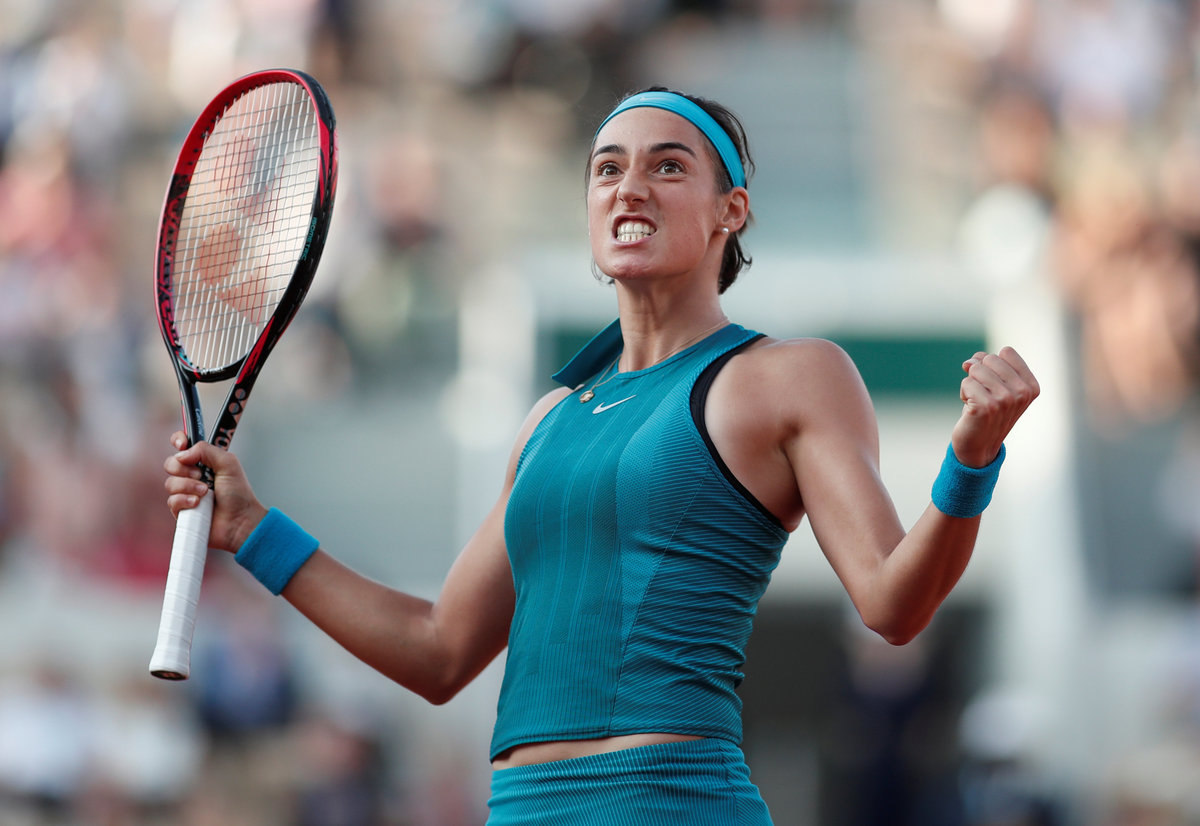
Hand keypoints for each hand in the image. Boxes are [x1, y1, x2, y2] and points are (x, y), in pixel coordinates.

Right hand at [163, 432, 267, 552]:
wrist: (240, 520)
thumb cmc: (238, 494)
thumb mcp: (228, 463)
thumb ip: (207, 450)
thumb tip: (183, 453)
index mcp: (203, 462)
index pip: (182, 445)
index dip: (178, 440)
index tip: (182, 444)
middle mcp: (192, 476)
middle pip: (171, 463)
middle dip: (184, 468)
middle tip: (201, 475)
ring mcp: (185, 493)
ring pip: (170, 483)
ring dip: (189, 486)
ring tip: (206, 493)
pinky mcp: (181, 510)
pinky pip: (172, 501)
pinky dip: (185, 500)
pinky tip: (198, 504)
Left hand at [951, 347, 1039, 466]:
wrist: (979, 445)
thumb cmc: (987, 411)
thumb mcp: (995, 385)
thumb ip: (987, 365)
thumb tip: (968, 362)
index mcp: (1031, 386)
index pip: (1006, 351)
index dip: (991, 363)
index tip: (993, 383)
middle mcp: (1022, 392)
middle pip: (989, 358)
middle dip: (978, 373)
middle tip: (984, 394)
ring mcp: (1006, 400)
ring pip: (975, 369)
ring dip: (970, 384)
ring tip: (978, 402)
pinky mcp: (987, 406)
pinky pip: (966, 382)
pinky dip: (964, 394)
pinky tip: (972, 409)